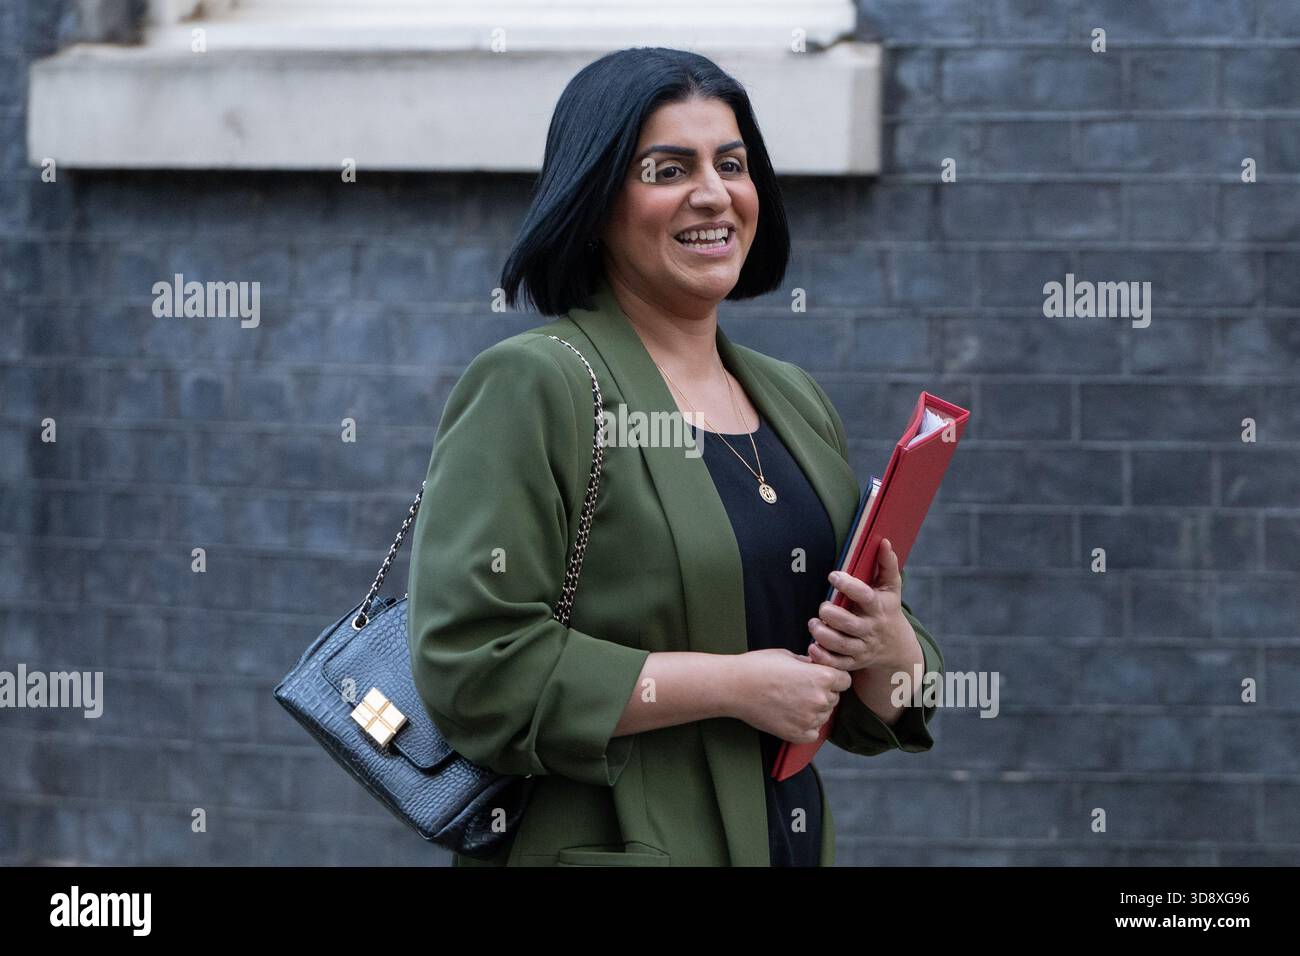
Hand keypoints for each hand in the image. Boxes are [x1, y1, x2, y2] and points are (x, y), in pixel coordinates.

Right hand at [731, 648, 852, 744]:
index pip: (845, 680)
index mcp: (823, 677)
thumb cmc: (758, 667)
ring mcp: (810, 719)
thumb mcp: (788, 655)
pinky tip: (791, 716)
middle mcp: (821, 699)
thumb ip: (808, 664)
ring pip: (824, 716)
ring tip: (792, 701)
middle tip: (801, 689)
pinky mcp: (797, 734)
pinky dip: (806, 727)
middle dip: (823, 693)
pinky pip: (813, 733)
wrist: (735, 687)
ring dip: (815, 710)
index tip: (822, 677)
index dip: (834, 678)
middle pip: (835, 698)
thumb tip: (815, 667)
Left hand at [807, 538, 916, 672]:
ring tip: (813, 624)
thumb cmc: (888, 609)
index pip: (865, 596)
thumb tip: (884, 542)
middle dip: (832, 615)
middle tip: (822, 606)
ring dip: (823, 635)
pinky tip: (812, 646)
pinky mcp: (853, 661)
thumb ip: (887, 565)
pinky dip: (823, 657)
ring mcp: (862, 647)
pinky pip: (836, 663)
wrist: (896, 647)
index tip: (834, 575)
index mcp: (879, 608)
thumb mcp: (892, 588)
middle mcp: (870, 629)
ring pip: (841, 645)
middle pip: (850, 624)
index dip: (849, 585)